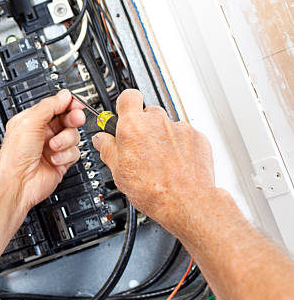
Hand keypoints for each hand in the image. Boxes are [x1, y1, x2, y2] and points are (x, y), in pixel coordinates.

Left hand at [0, 90, 85, 213]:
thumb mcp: (29, 122)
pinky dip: (66, 155)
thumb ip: (49, 106)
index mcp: (32, 120)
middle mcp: (43, 133)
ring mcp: (53, 148)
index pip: (55, 106)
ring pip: (73, 135)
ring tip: (53, 147)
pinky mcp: (61, 162)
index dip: (67, 103)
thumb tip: (64, 95)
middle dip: (72, 118)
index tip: (76, 103)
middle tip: (76, 118)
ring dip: (65, 140)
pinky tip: (55, 159)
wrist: (17, 183)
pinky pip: (75, 152)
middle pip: (68, 119)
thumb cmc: (14, 156)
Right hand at [91, 89, 216, 236]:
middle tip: (139, 147)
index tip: (123, 115)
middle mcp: (157, 122)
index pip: (128, 96)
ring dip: (161, 137)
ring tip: (159, 161)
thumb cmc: (153, 190)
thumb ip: (107, 148)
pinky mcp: (197, 137)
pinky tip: (174, 164)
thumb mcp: (118, 172)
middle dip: (142, 126)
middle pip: (147, 112)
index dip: (124, 105)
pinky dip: (179, 146)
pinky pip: (184, 135)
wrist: (186, 203)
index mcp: (133, 127)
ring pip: (166, 125)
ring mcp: (179, 128)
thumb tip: (101, 140)